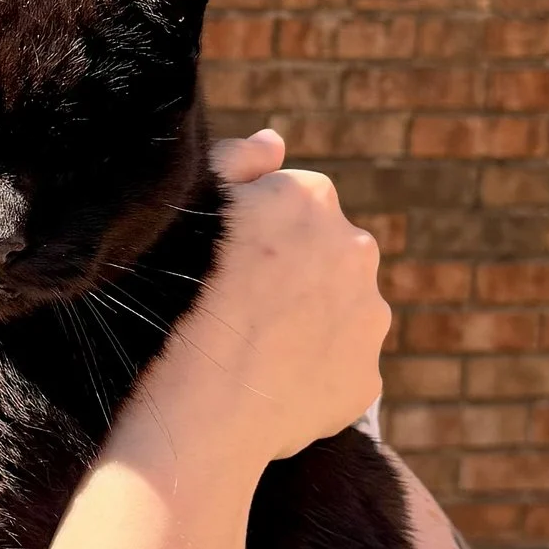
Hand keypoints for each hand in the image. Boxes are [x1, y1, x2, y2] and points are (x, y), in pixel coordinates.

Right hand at [115, 136, 388, 483]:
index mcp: (311, 197)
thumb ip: (237, 161)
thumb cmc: (180, 300)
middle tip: (237, 308)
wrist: (199, 407)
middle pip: (322, 254)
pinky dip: (311, 376)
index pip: (291, 203)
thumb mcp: (193, 205)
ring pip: (337, 311)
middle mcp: (355, 249)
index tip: (224, 262)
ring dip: (306, 324)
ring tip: (251, 353)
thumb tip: (276, 141)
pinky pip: (339, 370)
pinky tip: (269, 389)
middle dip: (292, 274)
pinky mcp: (367, 379)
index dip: (255, 232)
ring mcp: (368, 317)